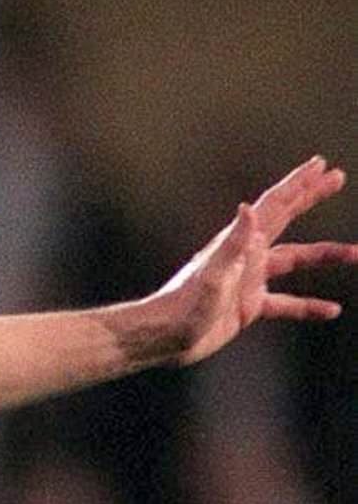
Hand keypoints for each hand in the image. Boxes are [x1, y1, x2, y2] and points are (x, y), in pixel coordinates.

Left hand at [154, 156, 357, 365]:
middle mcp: (246, 256)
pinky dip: (309, 306)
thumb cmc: (184, 306)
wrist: (164, 338)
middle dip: (311, 197)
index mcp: (240, 243)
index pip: (275, 205)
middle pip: (286, 219)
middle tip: (339, 177)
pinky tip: (331, 310)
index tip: (322, 165)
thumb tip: (248, 207)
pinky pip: (287, 303)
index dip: (299, 184)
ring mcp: (248, 280)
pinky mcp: (248, 306)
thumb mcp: (213, 273)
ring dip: (325, 255)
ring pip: (295, 260)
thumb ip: (233, 243)